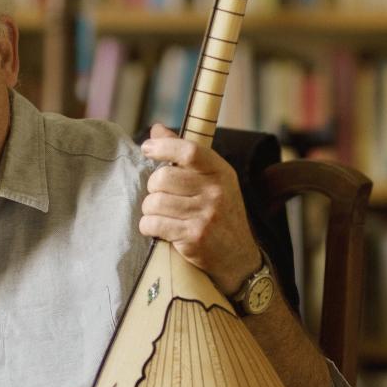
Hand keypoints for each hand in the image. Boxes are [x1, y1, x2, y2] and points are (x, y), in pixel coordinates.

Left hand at [138, 123, 262, 293]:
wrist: (239, 258)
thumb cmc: (220, 213)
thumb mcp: (212, 180)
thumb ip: (184, 154)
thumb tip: (157, 129)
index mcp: (220, 172)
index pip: (189, 150)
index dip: (163, 146)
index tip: (147, 148)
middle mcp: (215, 191)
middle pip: (163, 178)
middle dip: (153, 188)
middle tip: (160, 196)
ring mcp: (205, 215)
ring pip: (154, 202)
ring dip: (150, 209)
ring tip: (160, 214)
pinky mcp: (194, 237)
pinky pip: (153, 224)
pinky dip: (148, 226)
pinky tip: (158, 229)